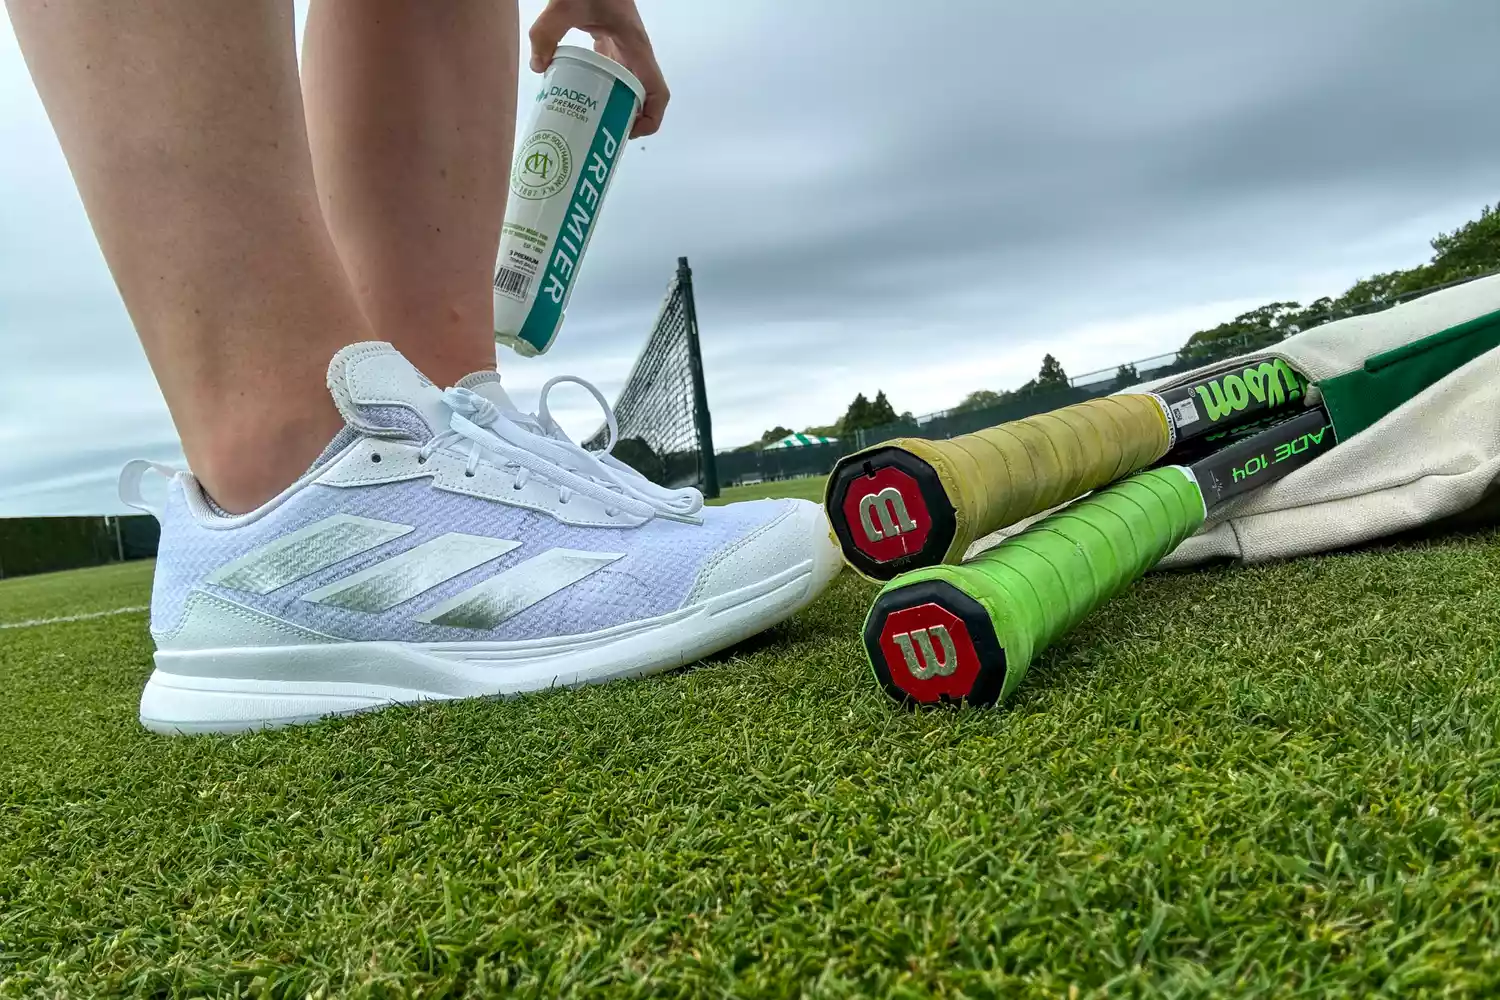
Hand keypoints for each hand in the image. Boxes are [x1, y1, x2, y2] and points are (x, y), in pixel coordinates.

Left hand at [528, 0, 668, 137]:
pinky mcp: (608, 41)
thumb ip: (547, 32)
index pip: (657, 93)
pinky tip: (577, 94)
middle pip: (642, 97)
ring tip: (590, 122)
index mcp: (636, 49)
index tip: (628, 131)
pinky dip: (600, 87)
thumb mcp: (566, 5)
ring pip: (628, 86)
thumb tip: (538, 67)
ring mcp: (622, 46)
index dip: (650, 119)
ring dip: (615, 106)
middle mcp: (634, 52)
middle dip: (627, 120)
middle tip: (602, 134)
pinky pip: (611, 72)